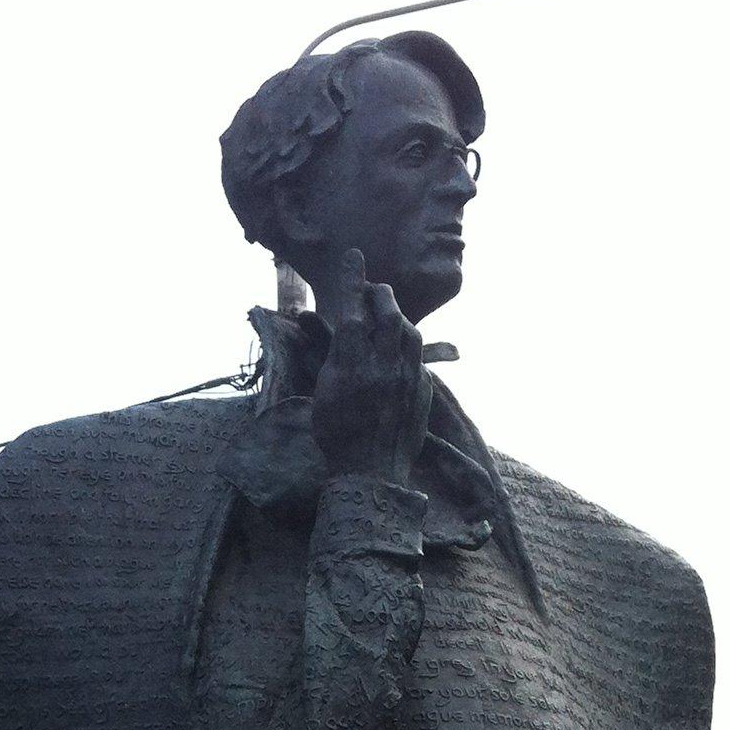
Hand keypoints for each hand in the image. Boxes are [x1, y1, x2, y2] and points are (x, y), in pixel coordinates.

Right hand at [311, 249, 430, 487]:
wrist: (372, 474)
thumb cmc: (337, 435)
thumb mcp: (322, 391)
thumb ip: (322, 350)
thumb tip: (307, 317)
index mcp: (353, 366)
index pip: (354, 311)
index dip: (353, 281)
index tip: (354, 256)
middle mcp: (384, 367)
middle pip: (388, 315)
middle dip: (380, 295)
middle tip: (373, 288)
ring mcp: (408, 378)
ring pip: (409, 332)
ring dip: (397, 316)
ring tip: (387, 313)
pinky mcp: (423, 390)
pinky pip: (419, 356)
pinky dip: (407, 343)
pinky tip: (400, 345)